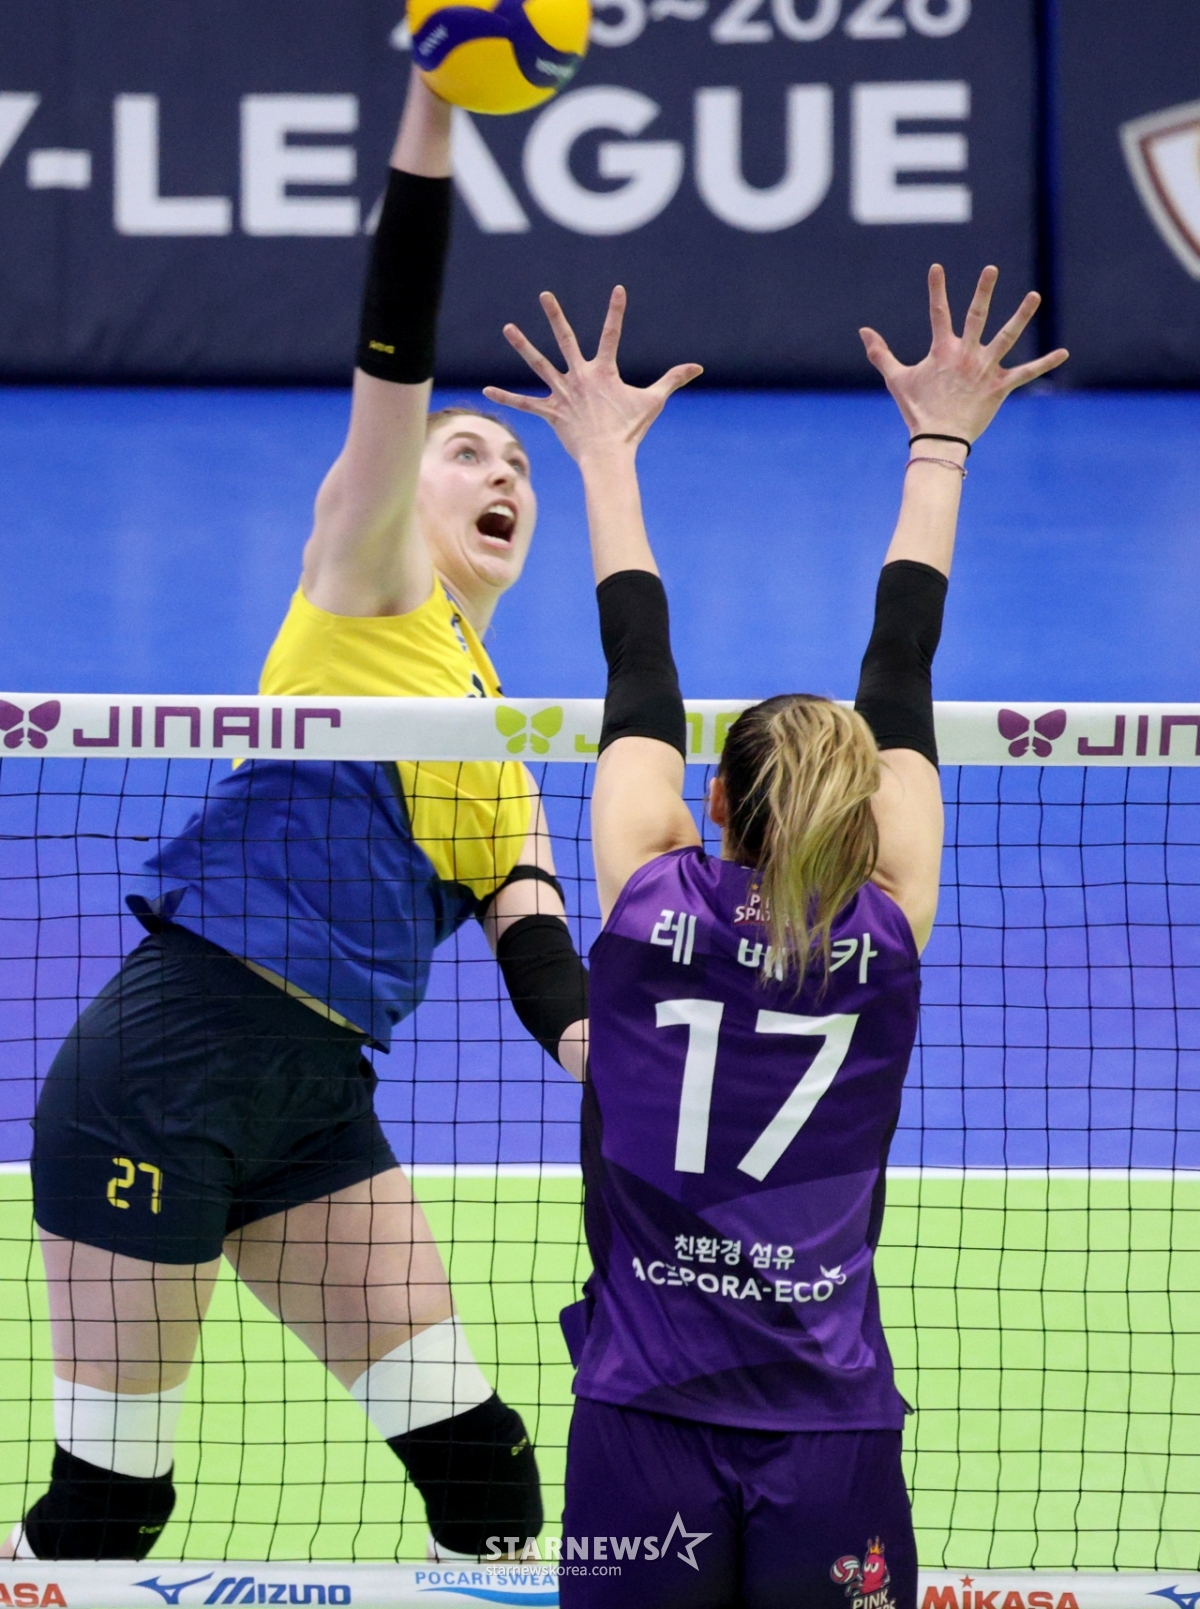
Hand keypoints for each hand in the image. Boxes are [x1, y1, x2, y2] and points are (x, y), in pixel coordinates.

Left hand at [483, 287, 702, 465]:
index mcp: (603, 371)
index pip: (611, 334)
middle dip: (554, 315)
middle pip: (565, 340)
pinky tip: (487, 390)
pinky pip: (525, 404)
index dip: (616, 311)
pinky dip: (506, 398)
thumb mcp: (653, 402)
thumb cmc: (630, 431)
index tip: (618, 289)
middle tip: (544, 294)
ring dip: (523, 346)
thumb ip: (672, 380)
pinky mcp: (550, 412)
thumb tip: (698, 367)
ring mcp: (562, 393)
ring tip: (508, 328)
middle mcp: (579, 377)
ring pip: (539, 364)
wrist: (607, 458)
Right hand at [859, 264, 1067, 444]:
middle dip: (983, 291)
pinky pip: (1026, 373)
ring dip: (1022, 316)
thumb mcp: (897, 380)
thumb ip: (881, 354)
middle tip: (991, 269)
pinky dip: (1045, 363)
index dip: (937, 289)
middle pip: (977, 316)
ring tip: (1034, 296)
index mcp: (943, 350)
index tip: (937, 267)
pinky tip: (1063, 353)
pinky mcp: (1000, 386)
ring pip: (1007, 336)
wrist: (938, 439)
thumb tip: (863, 331)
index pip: (938, 312)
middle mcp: (967, 354)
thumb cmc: (917, 410)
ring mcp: (986, 369)